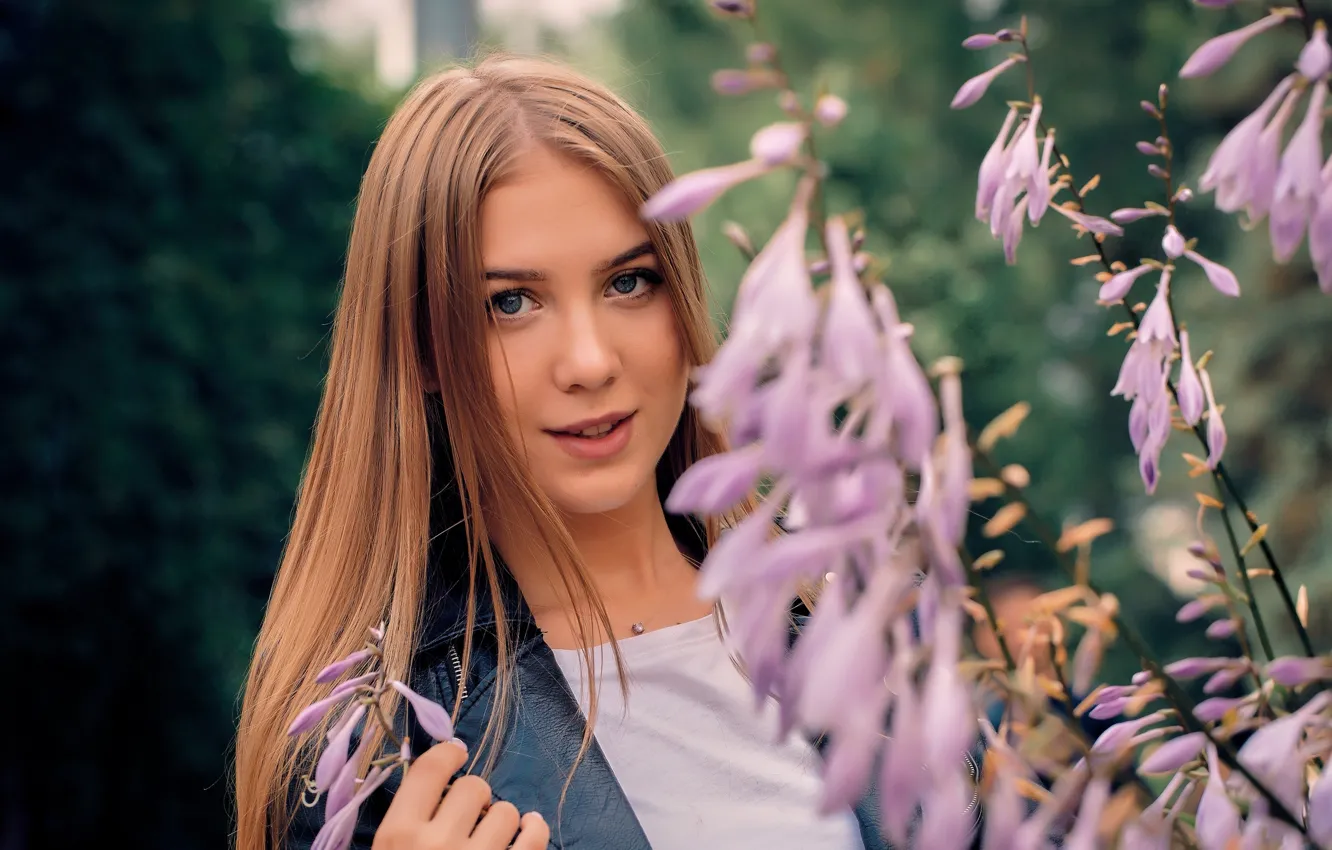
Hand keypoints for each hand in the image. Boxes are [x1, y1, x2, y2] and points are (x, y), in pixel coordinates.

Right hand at [372, 740, 548, 848]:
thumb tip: (434, 775)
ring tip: (490, 837)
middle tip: (467, 818)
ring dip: (500, 820)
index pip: (429, 770)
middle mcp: (436, 844)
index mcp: (397, 835)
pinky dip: (534, 829)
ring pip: (506, 810)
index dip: (447, 753)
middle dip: (474, 798)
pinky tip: (528, 830)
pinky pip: (534, 837)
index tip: (457, 752)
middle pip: (473, 786)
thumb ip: (404, 820)